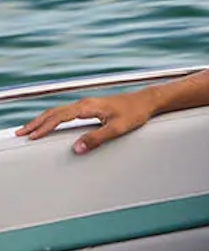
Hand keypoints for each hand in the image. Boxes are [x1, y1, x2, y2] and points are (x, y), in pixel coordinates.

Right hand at [14, 89, 158, 153]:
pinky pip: (65, 111)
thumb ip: (96, 139)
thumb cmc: (134, 114)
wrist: (146, 101)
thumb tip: (76, 149)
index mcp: (88, 107)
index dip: (44, 127)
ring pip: (58, 111)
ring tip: (29, 129)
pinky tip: (49, 123)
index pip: (59, 117)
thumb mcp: (117, 129)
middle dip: (36, 123)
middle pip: (54, 112)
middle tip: (20, 133)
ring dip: (42, 120)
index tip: (32, 136)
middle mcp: (84, 103)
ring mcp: (86, 104)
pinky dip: (53, 117)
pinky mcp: (90, 107)